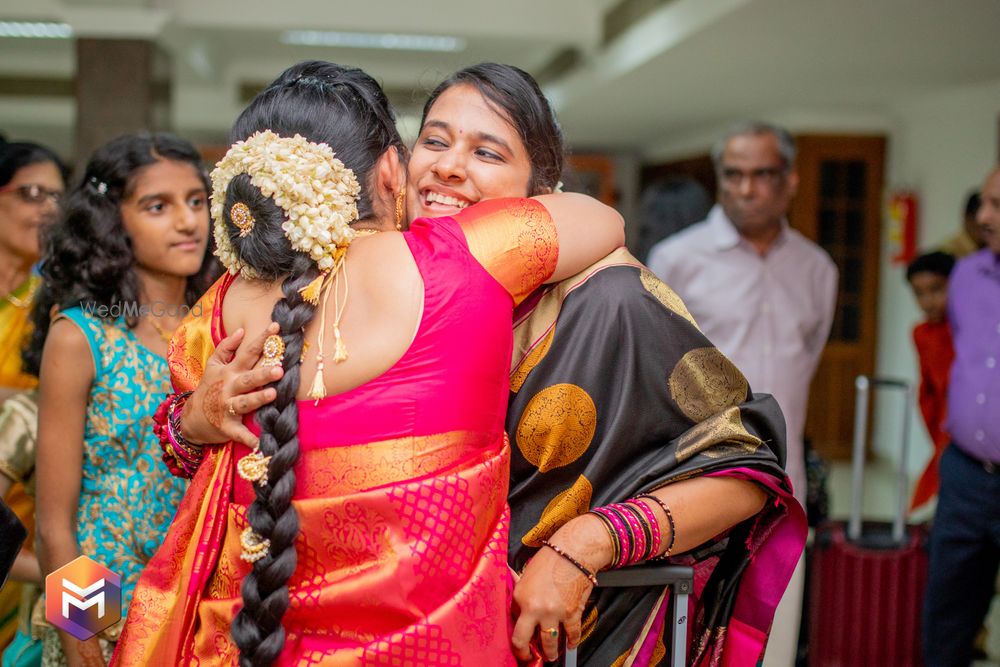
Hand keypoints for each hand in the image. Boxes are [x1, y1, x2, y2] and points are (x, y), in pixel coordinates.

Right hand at [180, 323, 282, 446]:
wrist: (191, 417)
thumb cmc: (209, 387)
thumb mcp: (214, 365)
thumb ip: (227, 347)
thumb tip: (241, 330)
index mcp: (229, 372)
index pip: (248, 352)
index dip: (262, 340)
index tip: (277, 327)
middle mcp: (229, 388)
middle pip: (248, 379)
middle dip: (263, 373)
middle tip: (280, 369)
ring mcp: (227, 408)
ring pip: (245, 403)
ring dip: (258, 399)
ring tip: (273, 394)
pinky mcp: (227, 427)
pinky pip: (240, 433)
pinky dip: (249, 439)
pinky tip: (261, 444)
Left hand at [510, 514, 611, 661]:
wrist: (573, 552)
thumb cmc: (549, 560)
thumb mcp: (526, 577)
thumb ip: (521, 597)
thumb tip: (516, 612)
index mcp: (520, 598)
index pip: (513, 626)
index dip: (517, 641)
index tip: (520, 648)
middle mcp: (534, 608)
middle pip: (524, 641)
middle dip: (527, 654)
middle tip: (531, 658)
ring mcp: (554, 613)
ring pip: (550, 644)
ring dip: (551, 652)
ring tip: (552, 655)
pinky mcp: (572, 613)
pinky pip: (572, 635)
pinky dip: (572, 642)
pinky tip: (570, 644)